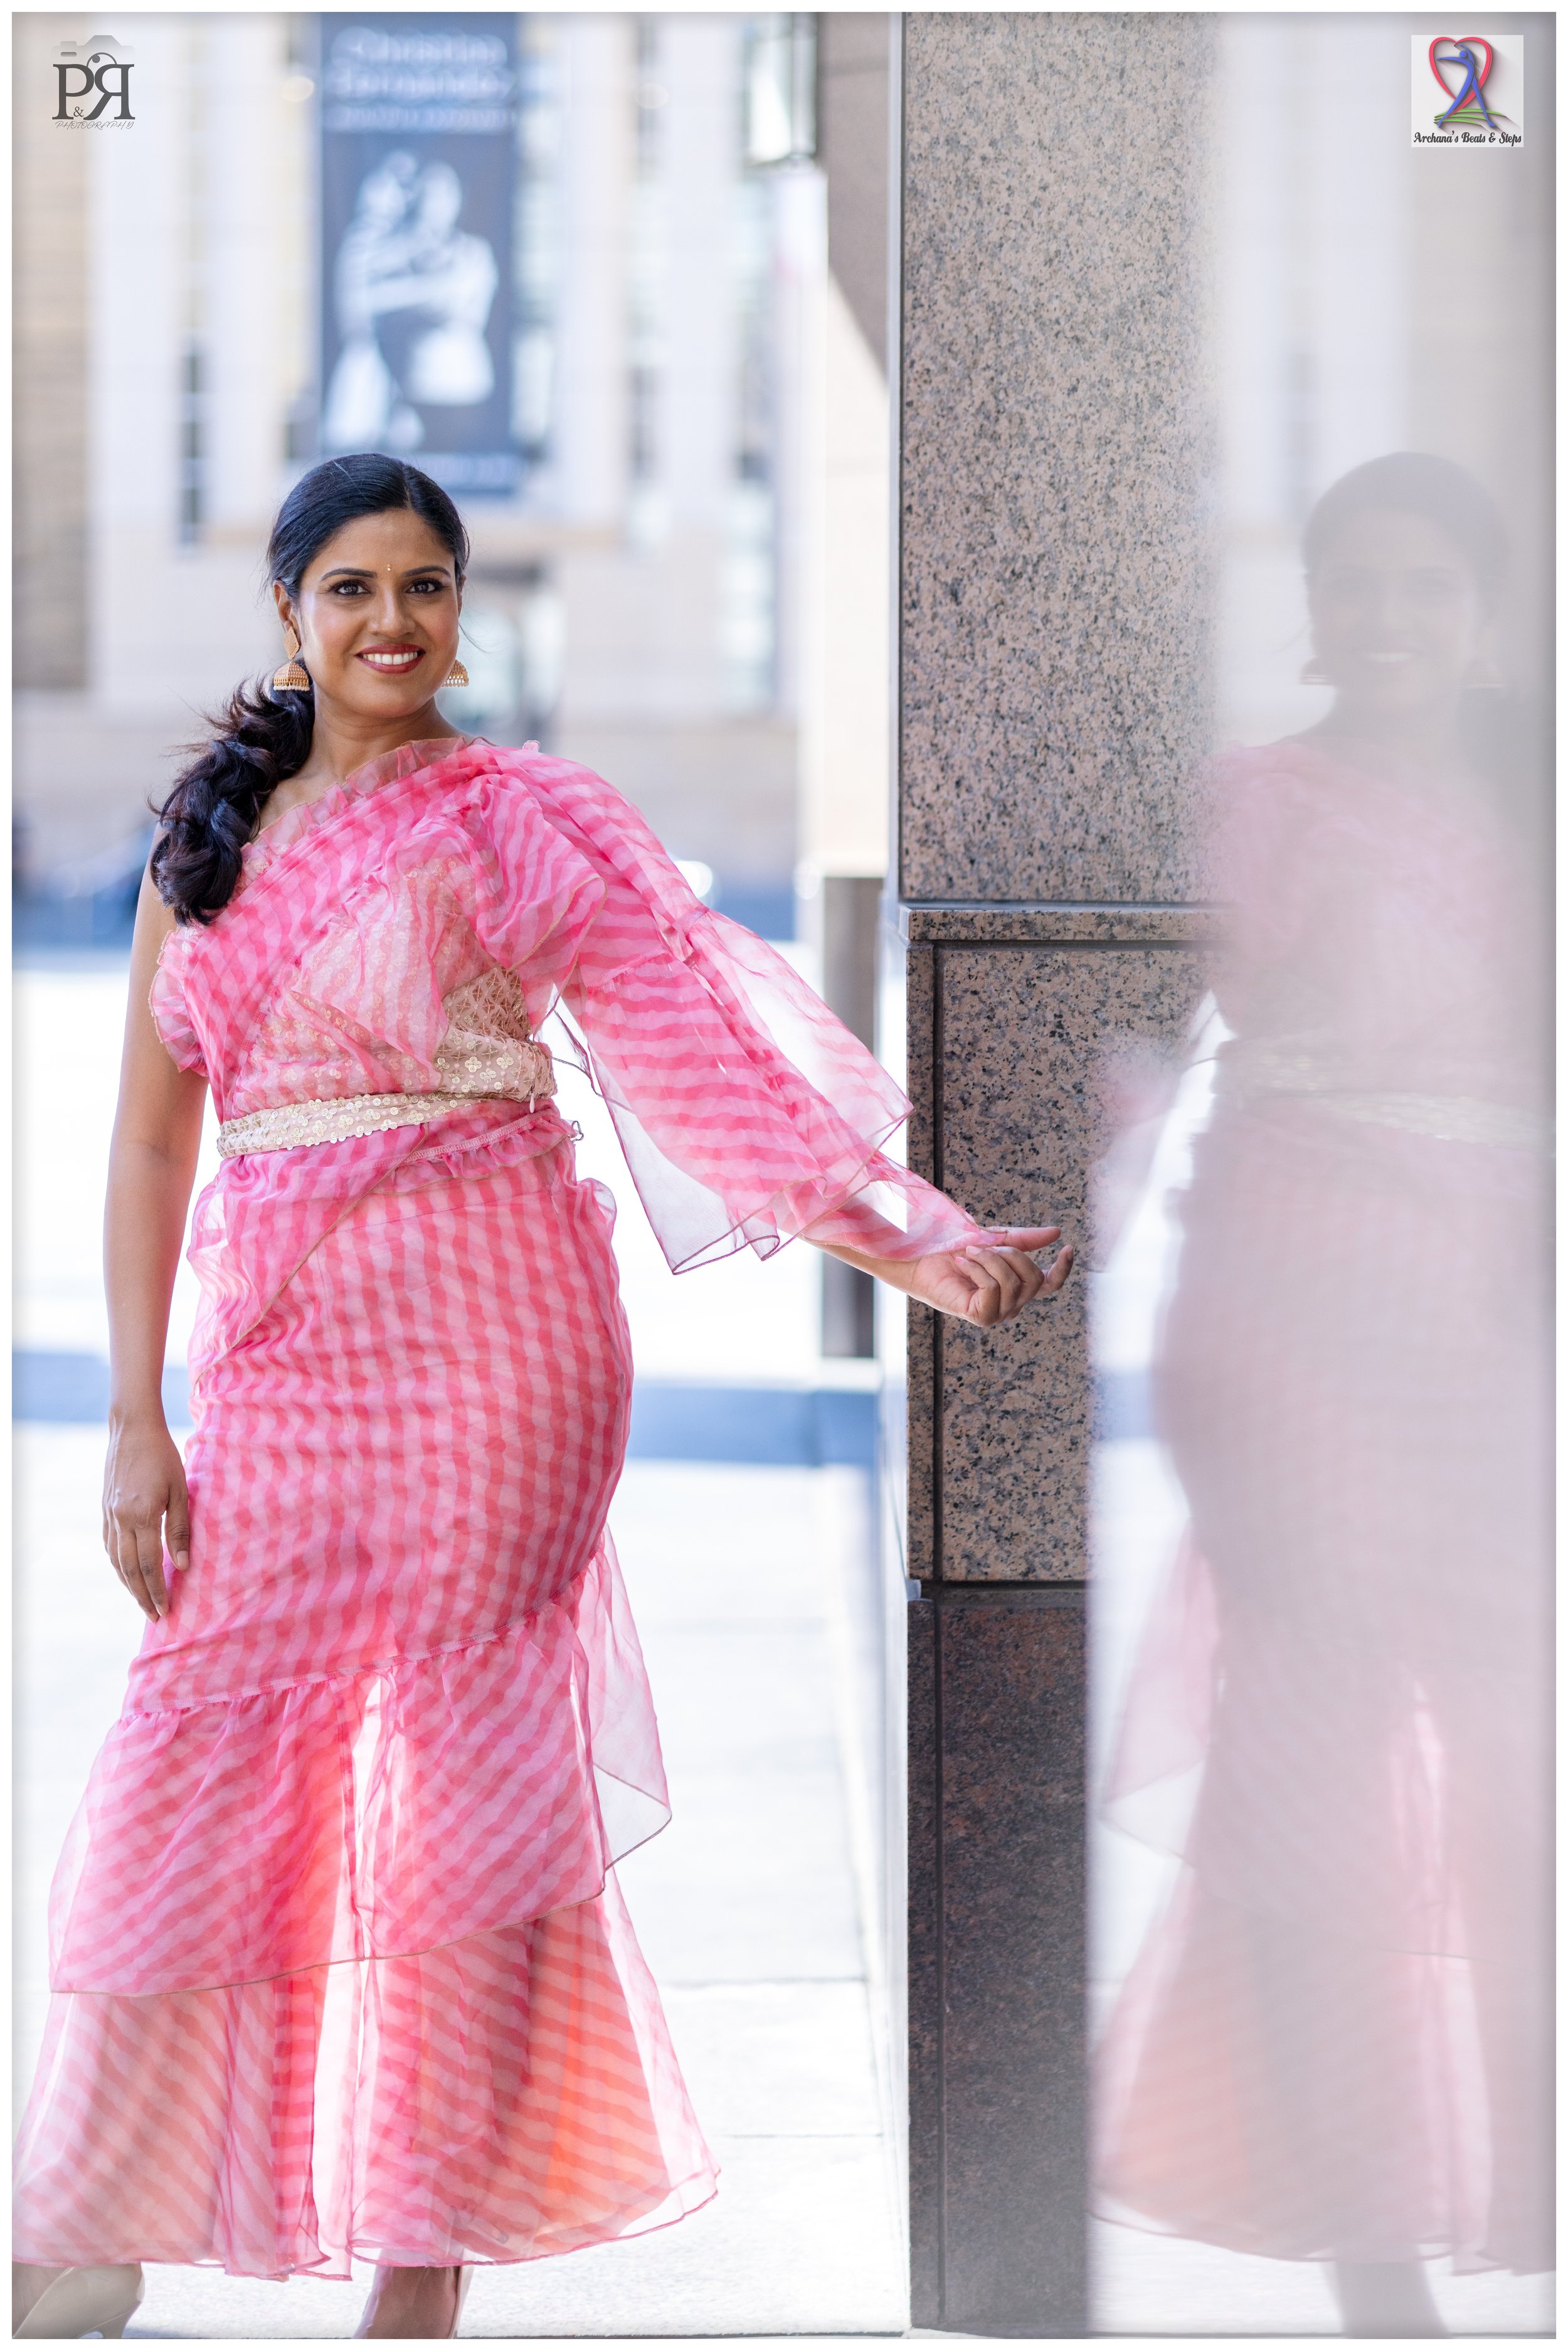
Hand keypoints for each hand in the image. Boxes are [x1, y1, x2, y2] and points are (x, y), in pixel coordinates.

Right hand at [102, 1413, 189, 1621]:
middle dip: (142, 1595)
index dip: (157, 1590)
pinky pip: (109, 1545)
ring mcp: (109, 1515)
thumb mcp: (180, 1491)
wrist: (132, 1429)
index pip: (149, 1565)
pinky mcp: (105, 1509)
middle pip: (129, 1569)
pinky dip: (118, 1563)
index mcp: (141, 1516)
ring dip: (129, 1583)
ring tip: (142, 1601)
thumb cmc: (164, 1456)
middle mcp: (120, 1520)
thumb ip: (180, 1529)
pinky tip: (126, 1572)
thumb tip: (183, 1565)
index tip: (165, 1610)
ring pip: (116, 1560)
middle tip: (154, 1616)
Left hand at [900, 1226, 1074, 1326]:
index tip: (1067, 1247)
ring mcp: (997, 1313)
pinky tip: (962, 1264)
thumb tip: (1056, 1232)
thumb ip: (1025, 1239)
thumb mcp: (995, 1239)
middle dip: (1011, 1254)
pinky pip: (993, 1290)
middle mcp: (1011, 1303)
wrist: (921, 1256)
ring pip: (1013, 1283)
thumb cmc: (954, 1248)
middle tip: (983, 1245)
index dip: (1063, 1269)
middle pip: (1034, 1279)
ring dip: (989, 1259)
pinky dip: (977, 1270)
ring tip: (968, 1253)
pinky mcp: (980, 1317)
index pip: (1050, 1284)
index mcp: (1017, 1285)